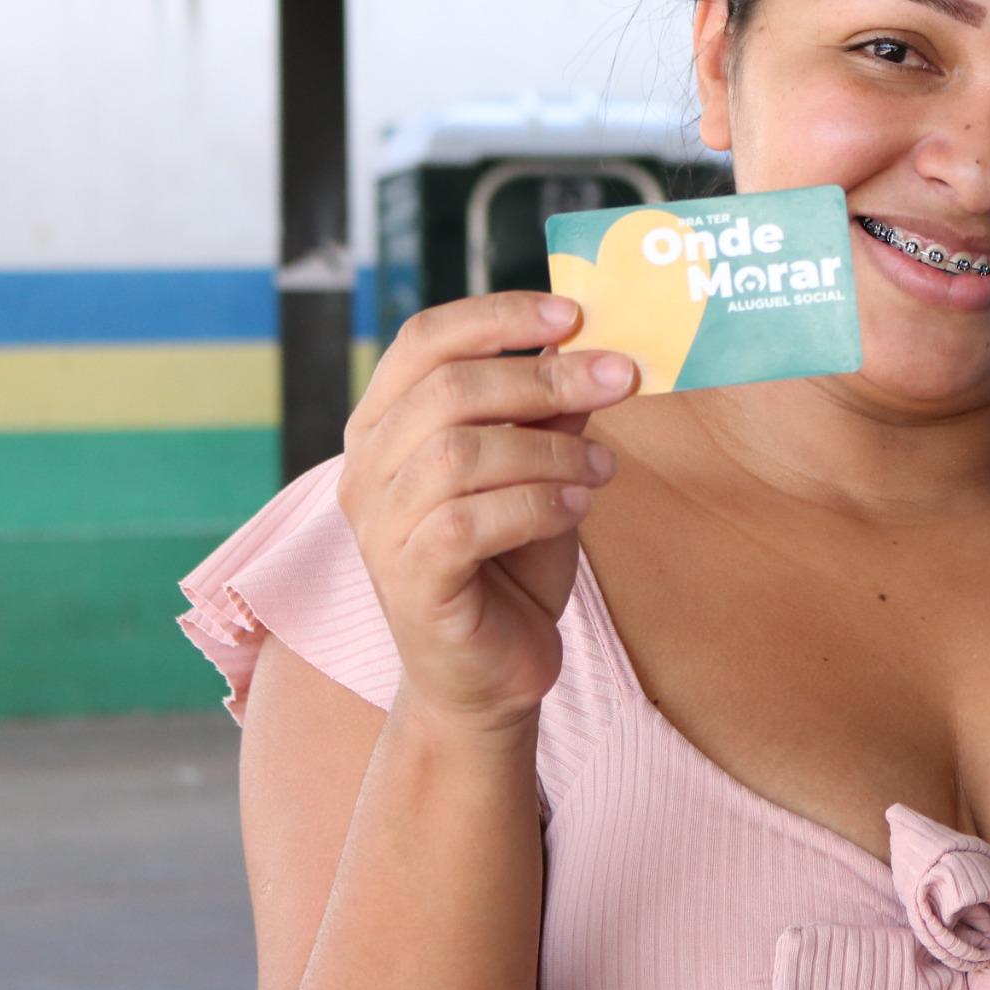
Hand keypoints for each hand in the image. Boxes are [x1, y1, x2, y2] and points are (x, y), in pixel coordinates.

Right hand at [336, 292, 635, 734]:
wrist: (488, 675)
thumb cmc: (510, 564)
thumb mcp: (539, 472)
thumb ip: (550, 414)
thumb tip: (589, 346)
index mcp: (388, 424)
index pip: (424, 340)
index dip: (497, 315)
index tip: (574, 314)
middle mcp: (367, 468)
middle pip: (448, 389)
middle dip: (545, 378)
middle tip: (621, 380)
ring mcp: (379, 527)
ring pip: (460, 453)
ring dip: (549, 452)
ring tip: (602, 470)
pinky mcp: (409, 581)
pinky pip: (468, 522)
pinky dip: (535, 505)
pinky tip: (578, 509)